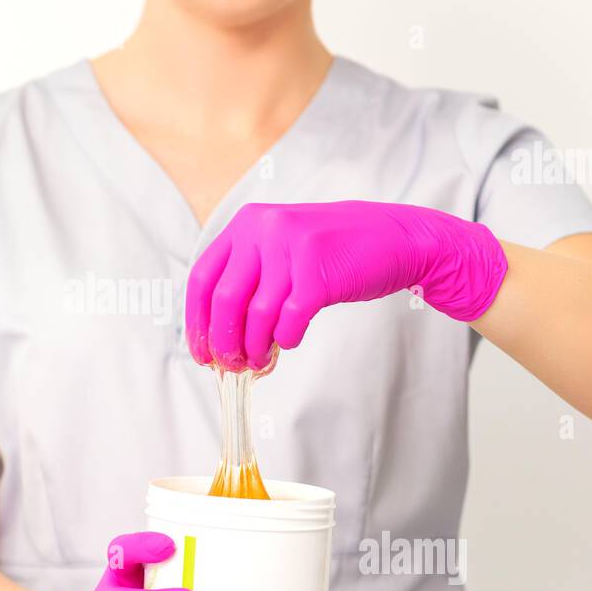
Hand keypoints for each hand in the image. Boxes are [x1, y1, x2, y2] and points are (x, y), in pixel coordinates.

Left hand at [184, 200, 507, 370]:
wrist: (395, 238)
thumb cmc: (333, 252)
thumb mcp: (282, 247)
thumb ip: (250, 276)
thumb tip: (216, 334)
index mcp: (247, 223)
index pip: (202, 279)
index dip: (196, 322)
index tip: (201, 353)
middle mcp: (264, 230)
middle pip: (224, 301)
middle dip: (223, 343)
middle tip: (230, 366)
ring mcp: (292, 249)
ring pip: (256, 316)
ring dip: (254, 348)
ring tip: (260, 362)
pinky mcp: (319, 274)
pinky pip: (290, 322)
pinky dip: (285, 340)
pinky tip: (288, 343)